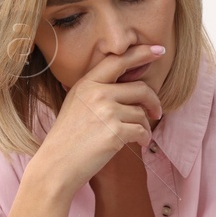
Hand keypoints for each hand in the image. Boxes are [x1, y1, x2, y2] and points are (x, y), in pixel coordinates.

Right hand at [35, 44, 165, 189]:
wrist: (57, 166)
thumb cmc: (68, 139)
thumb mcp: (76, 104)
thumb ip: (98, 91)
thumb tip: (129, 84)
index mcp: (87, 83)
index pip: (118, 61)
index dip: (141, 53)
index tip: (159, 50)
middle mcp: (97, 93)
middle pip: (140, 88)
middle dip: (153, 101)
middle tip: (157, 112)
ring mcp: (106, 112)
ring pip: (141, 113)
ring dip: (145, 125)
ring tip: (139, 136)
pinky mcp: (115, 132)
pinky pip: (142, 130)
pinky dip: (144, 138)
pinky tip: (139, 144)